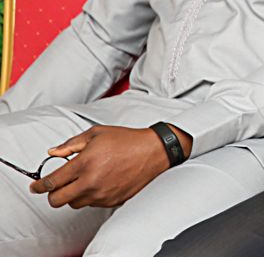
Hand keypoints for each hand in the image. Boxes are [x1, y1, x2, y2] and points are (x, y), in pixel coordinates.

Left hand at [29, 124, 179, 207]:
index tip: (35, 186)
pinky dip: (89, 196)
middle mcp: (91, 182)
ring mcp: (101, 194)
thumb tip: (53, 153)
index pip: (51, 182)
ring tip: (83, 180)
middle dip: (52, 194)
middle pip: (57, 200)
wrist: (153, 152)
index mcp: (84, 163)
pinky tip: (98, 182)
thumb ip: (71, 144)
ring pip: (73, 203)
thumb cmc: (127, 140)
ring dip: (72, 194)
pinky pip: (90, 204)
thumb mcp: (96, 134)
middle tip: (55, 186)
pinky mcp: (110, 201)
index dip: (38, 186)